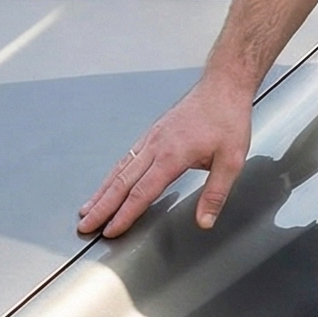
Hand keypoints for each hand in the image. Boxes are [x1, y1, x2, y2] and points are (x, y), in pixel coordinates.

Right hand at [76, 73, 252, 237]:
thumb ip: (216, 193)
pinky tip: (108, 182)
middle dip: (102, 206)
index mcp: (173, 155)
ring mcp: (152, 138)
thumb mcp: (232, 160)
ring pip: (120, 168)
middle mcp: (156, 146)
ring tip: (87, 208)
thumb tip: (205, 221)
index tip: (110, 230)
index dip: (125, 214)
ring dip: (102, 191)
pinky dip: (113, 174)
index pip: (142, 192)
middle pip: (122, 182)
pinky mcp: (153, 133)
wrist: (223, 86)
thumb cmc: (228, 119)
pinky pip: (127, 157)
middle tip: (85, 225)